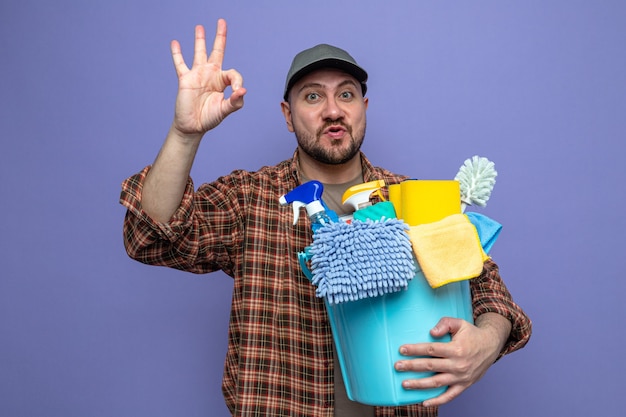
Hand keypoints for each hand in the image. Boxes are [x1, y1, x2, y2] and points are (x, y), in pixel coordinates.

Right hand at [170, 19, 245, 136]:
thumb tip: (243, 90)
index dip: (237, 81)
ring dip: (200, 40)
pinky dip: (177, 53)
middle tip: (222, 22)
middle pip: (217, 51)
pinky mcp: (185, 79)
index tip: (237, 91)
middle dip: (220, 37)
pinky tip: (175, 42)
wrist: (192, 126)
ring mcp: (198, 75)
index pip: (233, 73)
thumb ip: (235, 101)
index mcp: (223, 81)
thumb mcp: (225, 110)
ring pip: (199, 53)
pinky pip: (180, 63)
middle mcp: (211, 74)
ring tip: (200, 27)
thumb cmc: (210, 118)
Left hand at [394, 314, 510, 406]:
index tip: (401, 350)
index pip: (431, 350)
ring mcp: (461, 377)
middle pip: (430, 366)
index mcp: (456, 349)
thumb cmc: (472, 334)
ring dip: (419, 385)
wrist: (491, 345)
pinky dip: (437, 401)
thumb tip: (431, 332)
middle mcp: (458, 364)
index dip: (415, 350)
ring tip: (404, 384)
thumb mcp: (460, 323)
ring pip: (437, 383)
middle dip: (412, 367)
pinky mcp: (464, 385)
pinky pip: (450, 396)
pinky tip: (424, 402)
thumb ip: (445, 323)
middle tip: (397, 366)